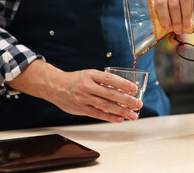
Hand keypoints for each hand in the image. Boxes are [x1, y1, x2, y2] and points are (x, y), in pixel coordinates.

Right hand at [7, 60, 141, 122]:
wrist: (55, 86)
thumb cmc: (76, 80)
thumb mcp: (89, 75)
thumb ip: (103, 81)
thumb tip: (122, 89)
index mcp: (91, 75)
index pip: (110, 79)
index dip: (124, 84)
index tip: (134, 89)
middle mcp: (87, 86)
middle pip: (110, 94)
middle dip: (126, 100)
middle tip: (138, 104)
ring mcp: (83, 98)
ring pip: (106, 105)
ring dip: (121, 111)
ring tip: (132, 115)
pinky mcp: (80, 108)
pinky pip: (98, 114)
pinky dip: (110, 117)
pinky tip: (119, 119)